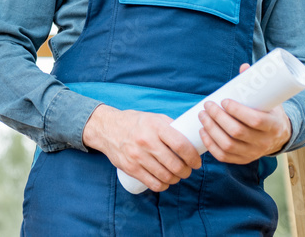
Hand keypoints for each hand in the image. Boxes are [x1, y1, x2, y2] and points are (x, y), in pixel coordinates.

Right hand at [82, 104, 201, 192]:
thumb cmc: (135, 123)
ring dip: (176, 179)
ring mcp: (137, 156)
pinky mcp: (131, 168)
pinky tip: (165, 181)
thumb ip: (171, 127)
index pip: (181, 145)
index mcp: (155, 126)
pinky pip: (153, 184)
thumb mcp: (154, 118)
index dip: (193, 157)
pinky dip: (164, 186)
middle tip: (187, 170)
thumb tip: (191, 139)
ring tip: (177, 175)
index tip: (196, 162)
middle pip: (175, 165)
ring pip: (166, 176)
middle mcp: (146, 141)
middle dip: (186, 171)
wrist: (107, 128)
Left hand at [198, 63, 292, 164]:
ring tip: (202, 116)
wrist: (279, 136)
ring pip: (228, 145)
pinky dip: (210, 144)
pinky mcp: (243, 160)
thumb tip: (244, 66)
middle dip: (218, 117)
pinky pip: (223, 156)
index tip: (224, 100)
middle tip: (207, 105)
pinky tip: (203, 131)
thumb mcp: (269, 99)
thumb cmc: (270, 112)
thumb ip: (255, 84)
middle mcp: (264, 142)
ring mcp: (253, 153)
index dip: (237, 111)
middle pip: (237, 132)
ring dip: (211, 129)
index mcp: (274, 126)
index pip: (255, 121)